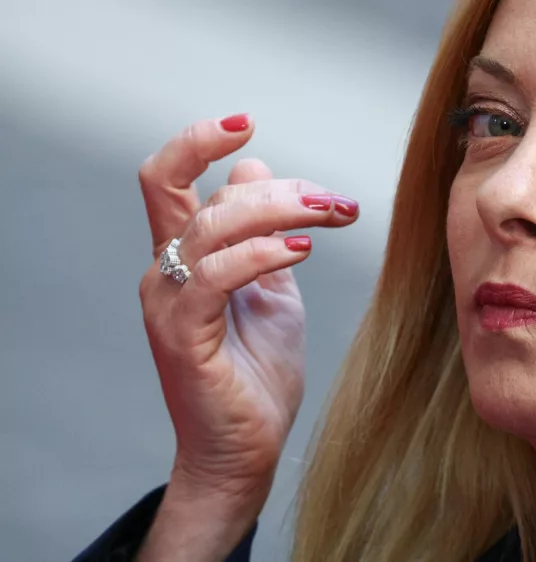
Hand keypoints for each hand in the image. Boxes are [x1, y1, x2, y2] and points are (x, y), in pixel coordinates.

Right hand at [137, 114, 357, 503]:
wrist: (247, 448)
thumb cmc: (258, 373)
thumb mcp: (271, 290)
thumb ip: (263, 234)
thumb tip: (252, 171)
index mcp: (185, 258)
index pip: (166, 179)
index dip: (197, 140)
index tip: (247, 122)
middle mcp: (166, 273)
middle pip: (202, 195)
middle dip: (279, 188)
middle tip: (335, 202)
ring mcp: (169, 304)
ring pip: (211, 227)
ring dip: (278, 211)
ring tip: (329, 217)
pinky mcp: (183, 336)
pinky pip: (216, 276)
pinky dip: (260, 253)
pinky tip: (300, 252)